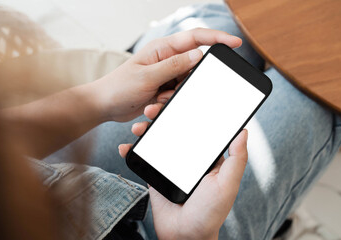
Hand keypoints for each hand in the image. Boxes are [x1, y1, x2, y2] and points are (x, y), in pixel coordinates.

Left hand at [92, 28, 240, 121]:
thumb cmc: (119, 87)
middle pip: (194, 64)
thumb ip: (173, 66)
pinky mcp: (164, 88)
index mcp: (162, 49)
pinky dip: (169, 101)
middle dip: (191, 79)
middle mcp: (166, 59)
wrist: (105, 105)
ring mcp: (166, 74)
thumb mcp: (147, 77)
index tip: (235, 43)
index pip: (195, 38)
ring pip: (187, 82)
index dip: (217, 38)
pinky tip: (153, 103)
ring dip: (176, 94)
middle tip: (174, 89)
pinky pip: (178, 94)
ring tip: (157, 98)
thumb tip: (198, 55)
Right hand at [119, 98, 247, 239]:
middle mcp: (187, 155)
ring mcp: (170, 163)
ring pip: (156, 139)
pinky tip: (125, 146)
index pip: (197, 126)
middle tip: (152, 108)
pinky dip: (132, 151)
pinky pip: (143, 158)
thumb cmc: (211, 212)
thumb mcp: (227, 184)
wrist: (185, 236)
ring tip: (138, 127)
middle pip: (173, 128)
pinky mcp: (155, 174)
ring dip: (145, 129)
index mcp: (206, 155)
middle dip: (162, 115)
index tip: (177, 98)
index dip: (187, 110)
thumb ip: (236, 159)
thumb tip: (243, 131)